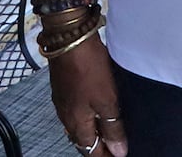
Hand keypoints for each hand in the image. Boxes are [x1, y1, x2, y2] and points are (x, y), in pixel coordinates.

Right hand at [49, 35, 127, 155]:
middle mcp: (65, 115)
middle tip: (116, 146)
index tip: (119, 156)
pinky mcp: (62, 86)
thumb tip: (118, 151)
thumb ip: (112, 127)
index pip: (91, 152)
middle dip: (99, 146)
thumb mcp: (107, 100)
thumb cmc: (88, 67)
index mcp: (76, 123)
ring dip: (92, 131)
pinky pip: (75, 109)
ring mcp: (62, 100)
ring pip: (78, 124)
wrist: (69, 36)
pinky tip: (95, 108)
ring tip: (109, 130)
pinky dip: (87, 115)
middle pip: (83, 140)